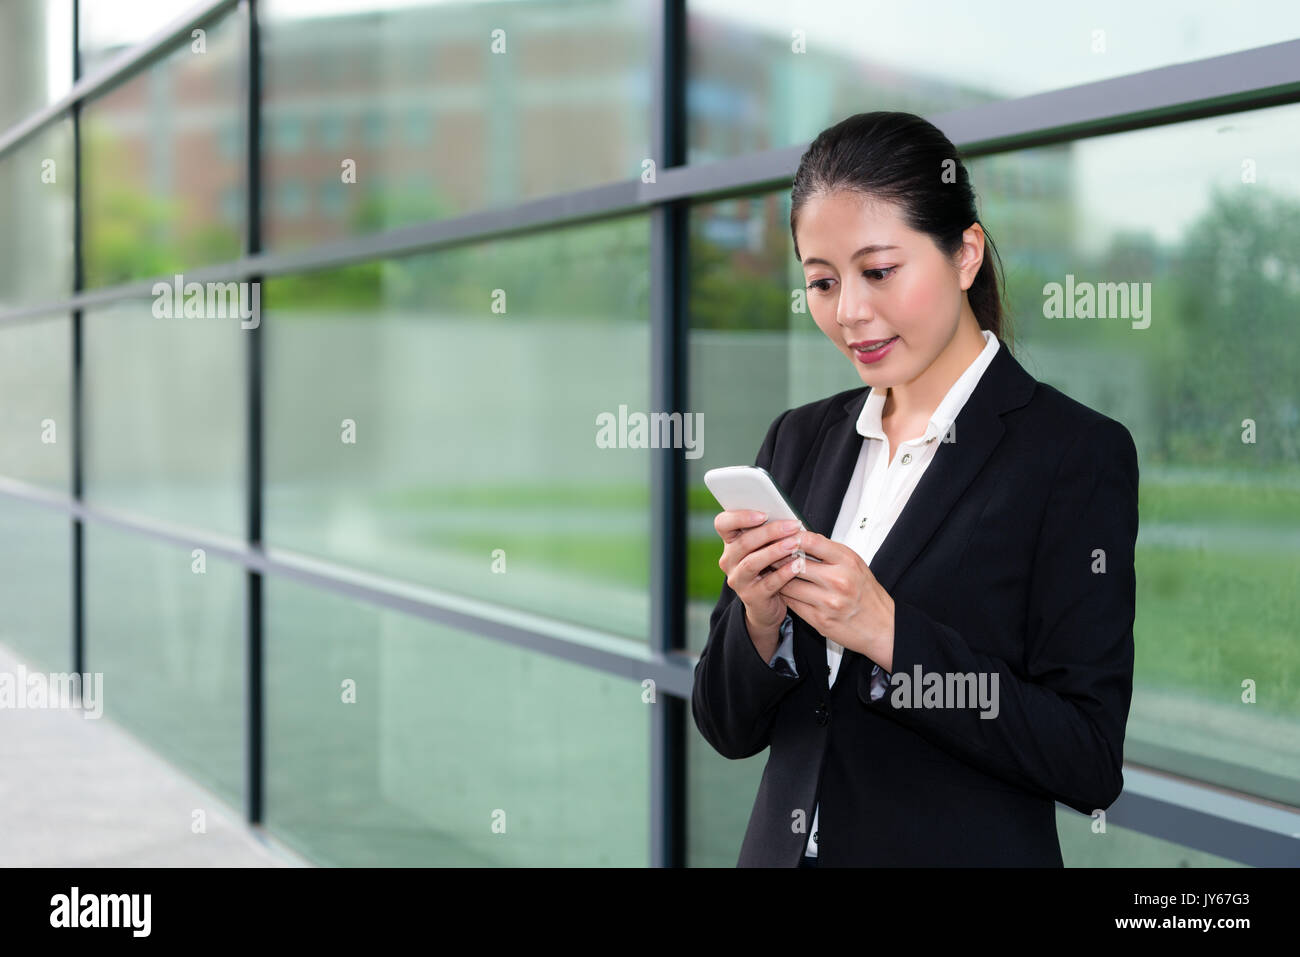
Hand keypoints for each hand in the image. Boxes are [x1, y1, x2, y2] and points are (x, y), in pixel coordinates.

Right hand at [713, 510, 807, 632]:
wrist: (768, 605)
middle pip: (743, 542)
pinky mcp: (751, 597)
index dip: (740, 517)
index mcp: (730, 543)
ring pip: (752, 562)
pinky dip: (784, 573)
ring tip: (795, 543)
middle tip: (793, 526)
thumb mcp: (765, 548)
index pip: (722, 523)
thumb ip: (769, 533)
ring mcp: (738, 580)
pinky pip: (768, 583)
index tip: (763, 514)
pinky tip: (798, 565)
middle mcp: (729, 561)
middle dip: (770, 532)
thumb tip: (788, 517)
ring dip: (775, 551)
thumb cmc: (770, 567)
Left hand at [777, 529, 895, 670]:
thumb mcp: (855, 565)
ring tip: (768, 570)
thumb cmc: (868, 595)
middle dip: (777, 557)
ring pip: (788, 584)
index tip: (781, 535)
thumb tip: (803, 537)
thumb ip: (830, 552)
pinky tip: (779, 588)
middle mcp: (838, 580)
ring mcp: (828, 602)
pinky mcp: (819, 620)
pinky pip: (792, 603)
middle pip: (794, 563)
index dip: (791, 536)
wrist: (883, 628)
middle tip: (765, 552)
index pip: (811, 541)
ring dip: (776, 577)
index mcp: (847, 562)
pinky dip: (783, 594)